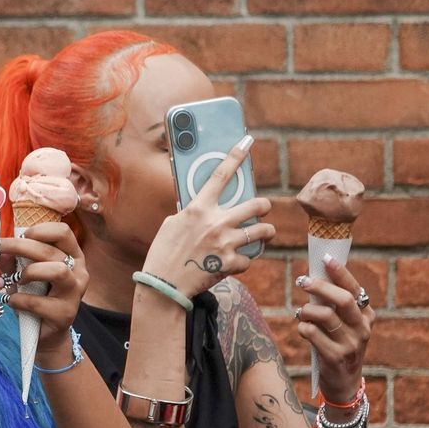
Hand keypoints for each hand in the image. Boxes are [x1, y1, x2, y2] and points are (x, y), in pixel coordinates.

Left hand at [0, 221, 86, 353]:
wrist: (45, 333)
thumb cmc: (36, 298)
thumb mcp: (23, 275)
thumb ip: (12, 260)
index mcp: (72, 256)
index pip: (63, 232)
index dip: (41, 230)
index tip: (21, 235)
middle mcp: (79, 271)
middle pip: (52, 250)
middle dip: (21, 246)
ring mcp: (75, 293)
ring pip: (58, 271)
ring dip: (30, 272)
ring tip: (16, 280)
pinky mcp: (65, 313)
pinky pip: (40, 302)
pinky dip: (20, 300)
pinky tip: (11, 301)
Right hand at [143, 136, 274, 297]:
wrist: (163, 285)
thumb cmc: (163, 253)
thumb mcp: (172, 225)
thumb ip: (192, 214)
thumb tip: (204, 209)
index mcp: (198, 209)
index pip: (220, 176)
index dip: (235, 156)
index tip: (247, 143)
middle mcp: (215, 222)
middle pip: (256, 205)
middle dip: (263, 206)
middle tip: (263, 209)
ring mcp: (225, 243)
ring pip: (262, 231)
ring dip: (265, 233)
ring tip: (264, 234)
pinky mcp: (230, 263)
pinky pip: (248, 259)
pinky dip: (243, 261)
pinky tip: (234, 263)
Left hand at [295, 256, 373, 403]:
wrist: (344, 382)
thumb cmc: (338, 345)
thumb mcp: (344, 325)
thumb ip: (333, 305)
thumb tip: (313, 277)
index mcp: (366, 315)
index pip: (354, 289)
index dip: (340, 272)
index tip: (326, 259)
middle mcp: (362, 328)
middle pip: (342, 300)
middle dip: (320, 287)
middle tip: (302, 281)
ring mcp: (351, 344)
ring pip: (325, 316)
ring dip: (307, 310)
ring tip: (300, 312)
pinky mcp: (336, 357)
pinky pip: (313, 334)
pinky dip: (303, 328)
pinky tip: (302, 329)